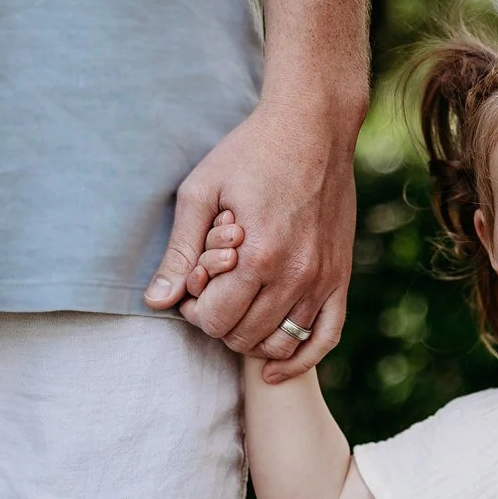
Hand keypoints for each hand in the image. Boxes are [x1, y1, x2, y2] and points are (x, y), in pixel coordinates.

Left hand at [144, 96, 359, 383]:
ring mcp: (323, 280)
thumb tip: (157, 302)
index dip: (193, 310)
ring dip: (250, 338)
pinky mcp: (340, 277)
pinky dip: (300, 360)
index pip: (214, 319)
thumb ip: (180, 252)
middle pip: (244, 336)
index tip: (191, 286)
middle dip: (219, 322)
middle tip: (212, 293)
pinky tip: (275, 370)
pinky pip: (325, 337)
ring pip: (280, 343)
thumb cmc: (250, 153)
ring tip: (237, 309)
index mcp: (258, 255)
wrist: (314, 128)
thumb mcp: (201, 192)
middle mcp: (296, 275)